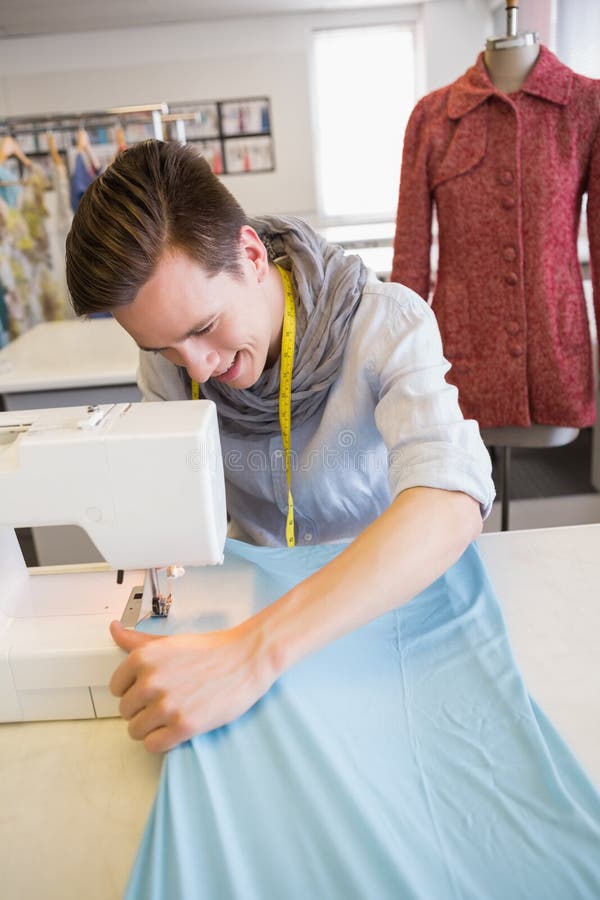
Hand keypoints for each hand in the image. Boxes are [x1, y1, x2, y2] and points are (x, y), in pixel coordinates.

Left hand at [109, 619, 275, 751]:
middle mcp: (150, 681)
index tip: (151, 690)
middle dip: (143, 710)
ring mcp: (167, 704)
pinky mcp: (183, 725)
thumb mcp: (170, 642)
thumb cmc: (211, 650)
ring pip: (136, 731)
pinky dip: (162, 741)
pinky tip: (177, 728)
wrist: (246, 658)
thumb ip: (138, 641)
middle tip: (166, 702)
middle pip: (125, 711)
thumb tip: (114, 629)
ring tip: (171, 716)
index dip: (134, 690)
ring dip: (151, 728)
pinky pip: (153, 745)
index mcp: (143, 658)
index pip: (116, 688)